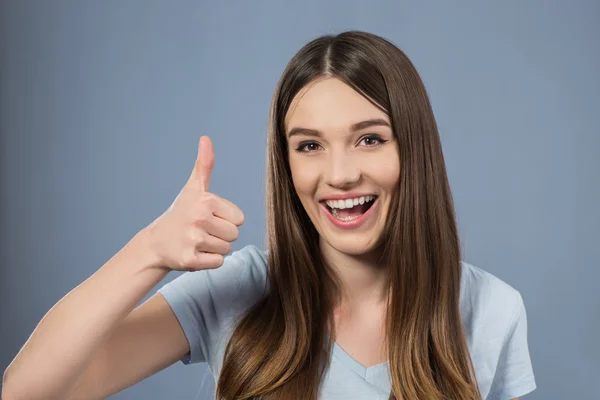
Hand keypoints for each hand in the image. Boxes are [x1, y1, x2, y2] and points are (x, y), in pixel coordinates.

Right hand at [145, 136, 244, 270]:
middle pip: (234, 235)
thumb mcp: (193, 188)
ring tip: (196, 241)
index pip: (239, 219)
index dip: (225, 220)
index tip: (207, 218)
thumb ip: (204, 164)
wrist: (156, 243)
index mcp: (206, 201)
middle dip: (221, 236)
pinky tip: (194, 253)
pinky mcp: (190, 260)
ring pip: (226, 250)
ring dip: (214, 248)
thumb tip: (206, 138)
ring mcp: (194, 240)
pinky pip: (218, 263)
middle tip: (201, 231)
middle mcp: (199, 219)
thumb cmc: (180, 213)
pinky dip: (208, 261)